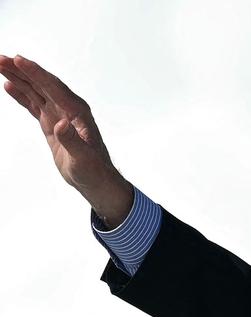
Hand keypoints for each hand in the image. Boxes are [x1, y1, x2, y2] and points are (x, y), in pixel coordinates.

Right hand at [0, 54, 132, 227]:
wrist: (95, 180)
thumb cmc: (93, 169)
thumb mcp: (83, 158)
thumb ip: (72, 140)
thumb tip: (62, 124)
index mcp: (78, 111)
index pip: (53, 87)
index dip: (35, 73)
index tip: (18, 59)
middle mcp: (69, 109)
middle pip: (42, 84)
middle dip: (22, 70)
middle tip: (0, 58)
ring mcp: (60, 115)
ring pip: (36, 91)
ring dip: (18, 78)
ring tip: (0, 64)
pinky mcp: (52, 123)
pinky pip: (34, 104)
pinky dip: (21, 95)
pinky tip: (9, 85)